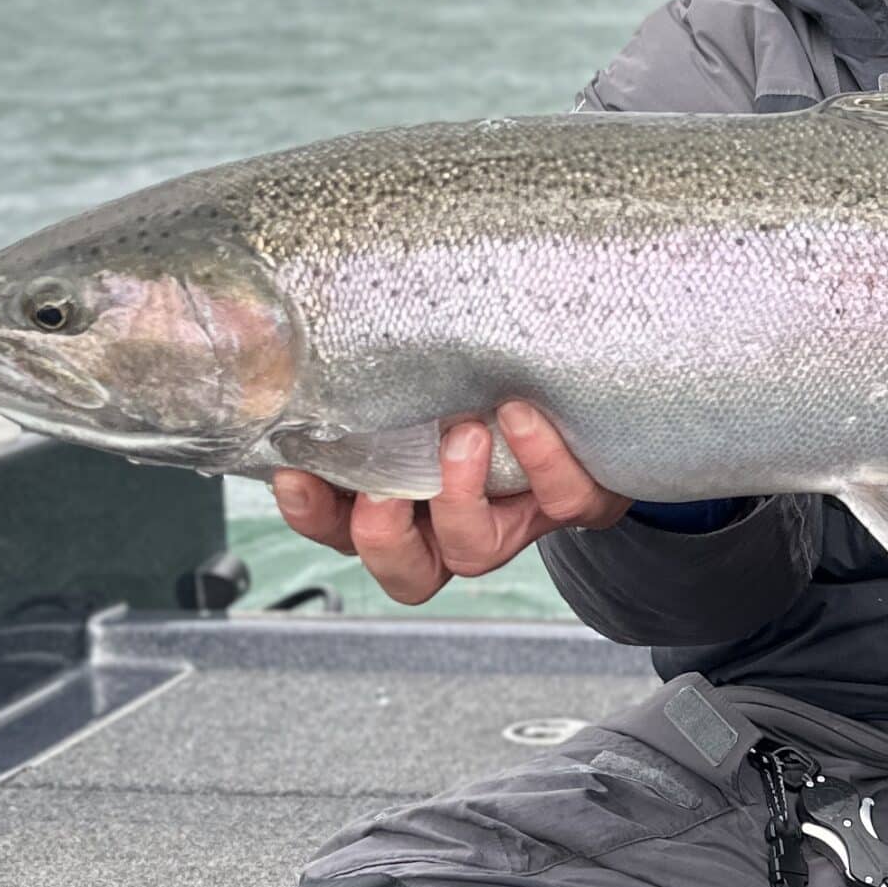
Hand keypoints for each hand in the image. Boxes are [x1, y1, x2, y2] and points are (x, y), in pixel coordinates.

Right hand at [272, 401, 629, 604]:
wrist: (592, 398)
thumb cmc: (492, 384)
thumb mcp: (435, 382)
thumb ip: (387, 373)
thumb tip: (332, 314)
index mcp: (409, 504)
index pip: (343, 529)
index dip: (315, 516)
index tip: (295, 473)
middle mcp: (457, 526)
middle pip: (407, 572)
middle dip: (383, 535)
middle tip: (382, 489)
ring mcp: (518, 521)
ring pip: (475, 552)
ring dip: (458, 498)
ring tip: (461, 435)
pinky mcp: (578, 504)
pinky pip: (564, 502)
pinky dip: (541, 461)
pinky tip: (520, 414)